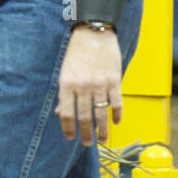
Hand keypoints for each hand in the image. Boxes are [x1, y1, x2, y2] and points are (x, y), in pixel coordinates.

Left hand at [56, 26, 122, 145]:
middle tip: (87, 144)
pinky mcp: (114, 80)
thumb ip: (64, 94)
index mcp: (66, 84)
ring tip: (102, 139)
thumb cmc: (76, 54)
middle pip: (84, 116)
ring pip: (101, 112)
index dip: (68, 128)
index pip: (66, 113)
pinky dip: (117, 114)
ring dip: (102, 129)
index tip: (70, 138)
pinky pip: (116, 102)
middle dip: (85, 133)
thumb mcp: (65, 72)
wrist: (94, 33)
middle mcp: (82, 86)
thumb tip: (60, 114)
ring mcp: (99, 83)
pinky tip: (116, 122)